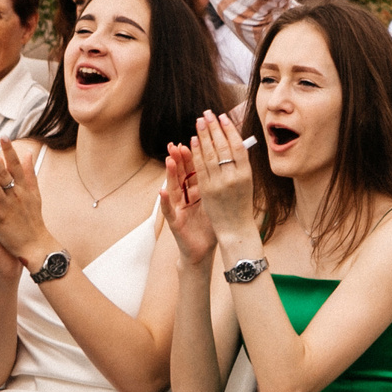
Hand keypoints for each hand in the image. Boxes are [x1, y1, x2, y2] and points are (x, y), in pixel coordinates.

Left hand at [0, 140, 54, 271]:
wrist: (35, 245)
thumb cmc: (33, 219)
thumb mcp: (35, 193)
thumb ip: (30, 173)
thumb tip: (28, 153)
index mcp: (24, 188)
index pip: (16, 165)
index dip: (9, 151)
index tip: (4, 137)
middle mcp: (16, 196)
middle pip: (4, 175)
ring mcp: (8, 208)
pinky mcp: (1, 221)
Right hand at [161, 142, 214, 265]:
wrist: (203, 251)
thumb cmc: (210, 227)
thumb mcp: (215, 203)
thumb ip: (218, 185)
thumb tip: (230, 165)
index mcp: (196, 192)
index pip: (193, 170)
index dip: (193, 156)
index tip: (193, 140)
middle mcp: (185, 197)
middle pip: (181, 175)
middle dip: (179, 160)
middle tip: (177, 144)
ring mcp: (178, 209)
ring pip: (172, 188)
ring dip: (169, 174)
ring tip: (169, 160)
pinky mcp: (174, 221)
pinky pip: (168, 210)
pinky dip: (164, 200)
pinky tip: (162, 190)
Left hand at [191, 111, 259, 249]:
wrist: (235, 228)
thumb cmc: (242, 203)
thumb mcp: (246, 181)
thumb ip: (240, 163)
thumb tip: (233, 140)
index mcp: (247, 174)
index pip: (237, 146)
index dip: (229, 129)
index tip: (222, 116)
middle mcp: (234, 177)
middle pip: (223, 147)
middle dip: (214, 128)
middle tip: (207, 113)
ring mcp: (219, 184)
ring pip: (210, 154)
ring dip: (203, 136)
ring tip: (199, 121)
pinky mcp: (206, 190)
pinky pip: (200, 167)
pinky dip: (196, 153)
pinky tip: (193, 140)